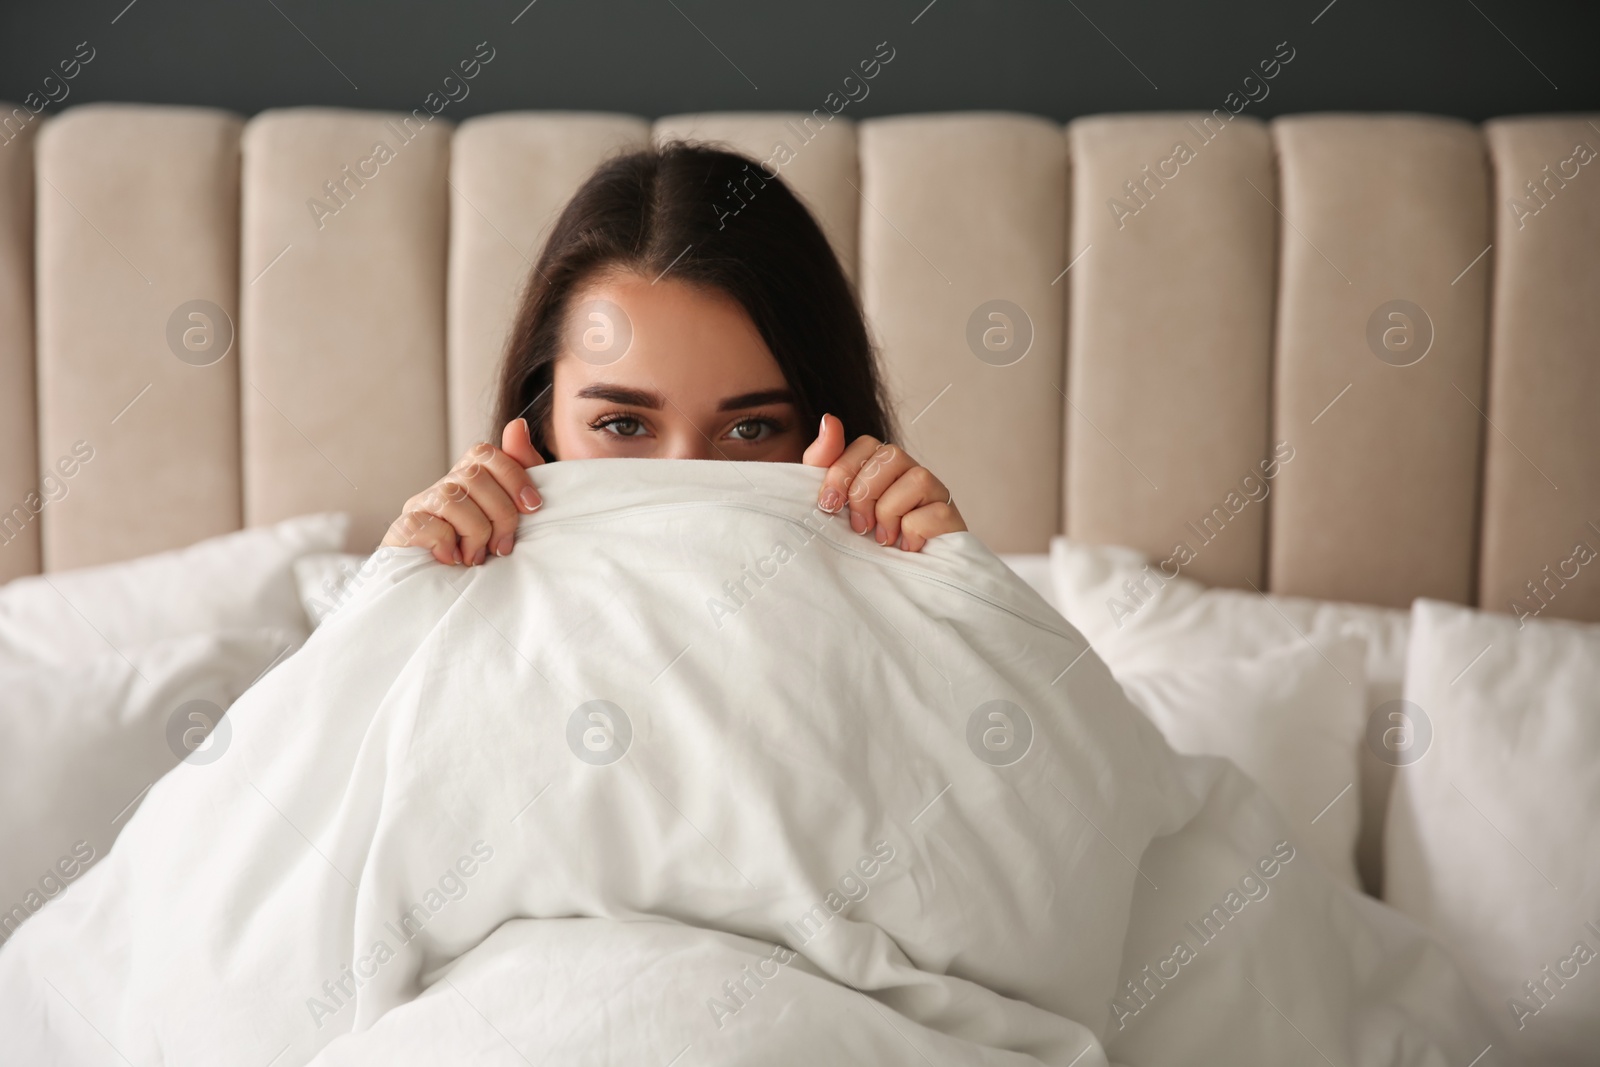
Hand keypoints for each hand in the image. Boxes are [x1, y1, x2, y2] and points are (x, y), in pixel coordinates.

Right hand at [381, 419, 542, 565]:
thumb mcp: (513, 516)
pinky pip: (425, 524)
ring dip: (475, 534)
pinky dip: (446, 544)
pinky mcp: (401, 531)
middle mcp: (442, 487)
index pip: (486, 454)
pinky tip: (451, 560)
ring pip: (452, 498)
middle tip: (503, 547)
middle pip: (474, 476)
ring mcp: (420, 506)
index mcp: (468, 480)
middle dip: (500, 514)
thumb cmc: (484, 554)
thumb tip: (517, 425)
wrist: (441, 599)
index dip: (514, 476)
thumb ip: (520, 472)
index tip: (533, 508)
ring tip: (477, 558)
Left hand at [802, 414, 964, 551]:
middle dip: (864, 493)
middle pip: (891, 456)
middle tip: (858, 527)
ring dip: (889, 513)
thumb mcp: (834, 504)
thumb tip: (829, 420)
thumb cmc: (862, 542)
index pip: (866, 445)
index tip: (828, 506)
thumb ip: (825, 463)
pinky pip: (935, 512)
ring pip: (917, 478)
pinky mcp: (951, 518)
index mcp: (881, 468)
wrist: (894, 583)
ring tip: (883, 539)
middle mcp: (910, 473)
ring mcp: (935, 493)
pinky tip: (905, 547)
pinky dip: (912, 532)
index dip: (842, 472)